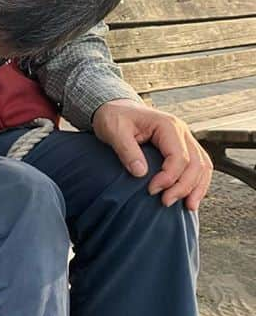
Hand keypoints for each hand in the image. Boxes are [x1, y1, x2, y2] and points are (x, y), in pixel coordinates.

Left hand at [92, 99, 212, 210]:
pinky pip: (198, 165)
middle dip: (184, 186)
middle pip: (196, 163)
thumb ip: (127, 151)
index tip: (152, 190)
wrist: (114, 109)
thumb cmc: (114, 117)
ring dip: (196, 187)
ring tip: (187, 206)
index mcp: (167, 125)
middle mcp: (181, 131)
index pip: (179, 157)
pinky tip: (190, 196)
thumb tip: (140, 172)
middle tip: (166, 202)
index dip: (169, 177)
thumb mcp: (114, 131)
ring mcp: (184, 139)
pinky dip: (197, 182)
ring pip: (202, 165)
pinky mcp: (181, 147)